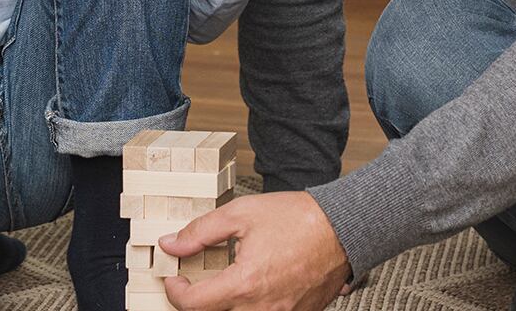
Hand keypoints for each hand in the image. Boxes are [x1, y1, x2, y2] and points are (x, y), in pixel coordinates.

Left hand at [158, 191, 348, 310]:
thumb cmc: (299, 219)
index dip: (175, 292)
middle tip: (197, 279)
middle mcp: (261, 309)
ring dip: (226, 303)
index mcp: (244, 284)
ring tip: (228, 282)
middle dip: (199, 299)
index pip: (193, 305)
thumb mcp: (241, 214)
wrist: (344, 229)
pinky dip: (251, 305)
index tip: (175, 279)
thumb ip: (200, 231)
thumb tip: (171, 243)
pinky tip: (254, 286)